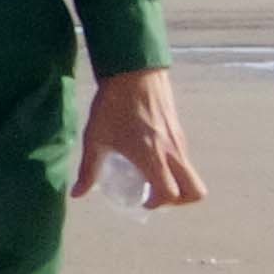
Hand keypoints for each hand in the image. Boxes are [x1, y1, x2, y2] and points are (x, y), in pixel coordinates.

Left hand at [76, 64, 206, 209]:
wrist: (134, 70)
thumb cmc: (113, 105)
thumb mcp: (95, 138)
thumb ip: (89, 169)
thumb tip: (77, 194)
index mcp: (153, 157)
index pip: (170, 194)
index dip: (158, 204)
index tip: (141, 200)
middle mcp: (173, 152)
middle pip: (195, 190)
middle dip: (179, 201)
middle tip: (154, 194)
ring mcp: (180, 141)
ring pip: (192, 174)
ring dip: (177, 183)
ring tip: (150, 177)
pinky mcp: (179, 131)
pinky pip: (185, 159)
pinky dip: (174, 167)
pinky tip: (150, 158)